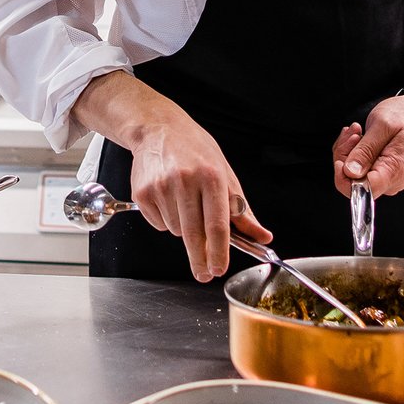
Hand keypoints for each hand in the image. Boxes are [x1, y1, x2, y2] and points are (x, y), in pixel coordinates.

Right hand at [130, 110, 270, 281]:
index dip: (219, 251)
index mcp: (211, 176)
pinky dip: (166, 221)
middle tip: (204, 273)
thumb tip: (261, 236)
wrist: (158, 129)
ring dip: (183, 230)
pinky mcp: (142, 193)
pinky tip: (168, 200)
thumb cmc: (196, 152)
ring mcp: (161, 187)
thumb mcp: (225, 174)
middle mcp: (185, 181)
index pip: (217, 224)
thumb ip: (242, 210)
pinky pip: (158, 224)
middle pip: (194, 234)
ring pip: (176, 231)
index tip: (219, 268)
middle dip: (200, 259)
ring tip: (184, 204)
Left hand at [332, 93, 403, 197]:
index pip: (362, 191)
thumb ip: (366, 150)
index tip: (341, 157)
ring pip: (353, 175)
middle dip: (345, 157)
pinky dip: (352, 152)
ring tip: (357, 130)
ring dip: (348, 151)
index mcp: (393, 171)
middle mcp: (390, 181)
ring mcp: (386, 178)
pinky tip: (359, 136)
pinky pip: (358, 169)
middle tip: (353, 133)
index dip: (344, 178)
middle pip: (353, 182)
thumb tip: (350, 172)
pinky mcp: (381, 172)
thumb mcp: (383, 125)